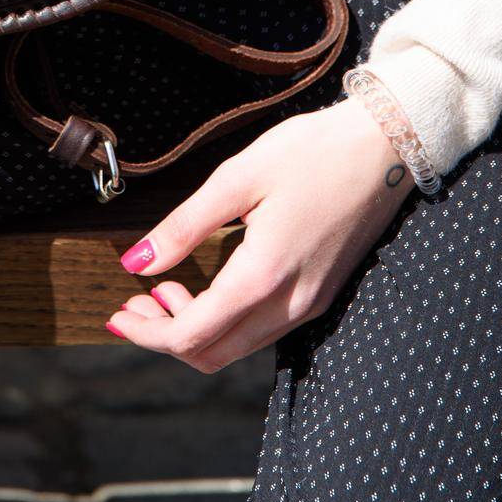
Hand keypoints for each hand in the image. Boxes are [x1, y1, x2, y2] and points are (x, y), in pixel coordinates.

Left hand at [106, 98, 414, 370]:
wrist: (384, 147)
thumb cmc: (311, 152)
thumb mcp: (238, 177)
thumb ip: (184, 226)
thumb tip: (136, 262)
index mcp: (264, 277)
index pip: (193, 334)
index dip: (147, 333)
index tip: (117, 311)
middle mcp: (290, 305)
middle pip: (214, 354)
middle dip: (165, 336)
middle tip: (133, 302)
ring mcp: (310, 304)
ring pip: (238, 347)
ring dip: (195, 330)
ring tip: (161, 290)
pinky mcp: (320, 294)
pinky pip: (262, 330)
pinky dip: (226, 321)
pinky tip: (206, 285)